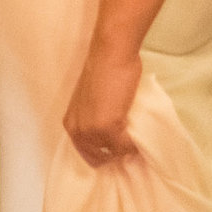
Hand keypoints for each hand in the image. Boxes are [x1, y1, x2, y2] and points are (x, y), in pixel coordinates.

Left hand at [65, 46, 141, 167]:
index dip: (104, 153)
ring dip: (127, 148)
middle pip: (99, 157)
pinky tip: (140, 131)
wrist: (111, 54)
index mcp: (71, 123)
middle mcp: (77, 130)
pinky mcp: (109, 128)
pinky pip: (126, 146)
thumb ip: (95, 118)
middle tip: (130, 145)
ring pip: (115, 153)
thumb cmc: (104, 70)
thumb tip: (113, 132)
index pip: (86, 152)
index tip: (118, 149)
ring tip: (136, 138)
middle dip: (115, 154)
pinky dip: (136, 143)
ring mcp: (92, 131)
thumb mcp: (92, 101)